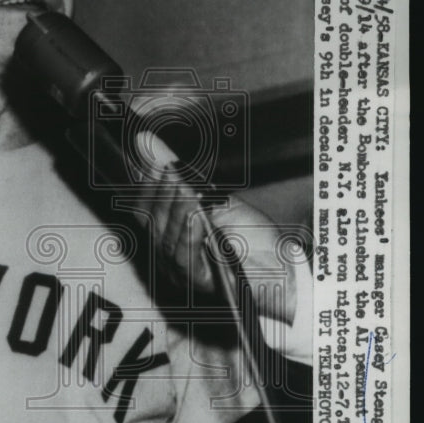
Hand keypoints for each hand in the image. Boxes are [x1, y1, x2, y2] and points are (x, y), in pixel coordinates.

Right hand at [129, 132, 295, 322]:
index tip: (155, 165)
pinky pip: (183, 253)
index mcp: (170, 234)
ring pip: (166, 237)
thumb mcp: (214, 196)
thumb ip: (181, 173)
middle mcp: (168, 255)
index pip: (144, 211)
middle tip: (171, 172)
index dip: (147, 187)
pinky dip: (189, 230)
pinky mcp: (195, 281)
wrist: (279, 263)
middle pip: (153, 223)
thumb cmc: (250, 235)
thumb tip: (149, 141)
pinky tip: (198, 214)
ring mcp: (179, 270)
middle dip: (162, 194)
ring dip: (177, 209)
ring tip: (186, 188)